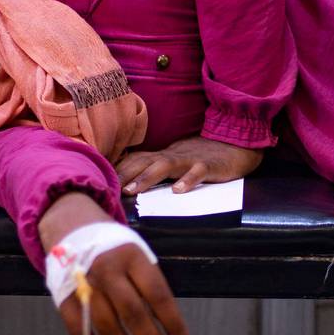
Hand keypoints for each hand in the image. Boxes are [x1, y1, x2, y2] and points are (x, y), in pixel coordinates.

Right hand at [39, 192, 188, 334]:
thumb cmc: (114, 247)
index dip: (172, 322)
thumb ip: (149, 284)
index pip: (157, 294)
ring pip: (107, 328)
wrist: (71, 227)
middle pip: (133, 314)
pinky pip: (80, 332)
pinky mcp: (64, 300)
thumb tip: (164, 325)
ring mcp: (83, 286)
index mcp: (131, 257)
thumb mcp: (137, 253)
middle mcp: (107, 271)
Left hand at [116, 136, 263, 194]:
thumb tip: (128, 181)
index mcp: (163, 156)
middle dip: (123, 174)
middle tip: (105, 188)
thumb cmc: (203, 156)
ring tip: (133, 191)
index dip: (116, 170)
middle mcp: (173, 155)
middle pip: (143, 161)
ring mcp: (191, 159)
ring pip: (166, 166)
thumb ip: (155, 168)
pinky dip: (188, 181)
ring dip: (147, 177)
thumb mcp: (176, 161)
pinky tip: (179, 192)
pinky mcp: (210, 165)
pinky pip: (198, 172)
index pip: (134, 160)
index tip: (96, 180)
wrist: (237, 143)